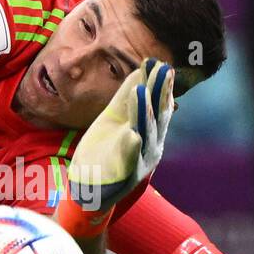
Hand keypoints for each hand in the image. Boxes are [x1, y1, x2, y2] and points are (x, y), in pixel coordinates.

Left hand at [56, 58, 174, 235]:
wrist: (90, 189)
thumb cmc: (104, 152)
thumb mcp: (114, 121)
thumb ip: (126, 98)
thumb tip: (139, 71)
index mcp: (150, 133)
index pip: (159, 106)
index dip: (162, 86)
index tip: (163, 65)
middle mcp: (150, 146)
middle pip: (157, 117)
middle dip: (159, 93)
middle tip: (162, 70)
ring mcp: (138, 161)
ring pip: (143, 134)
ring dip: (142, 111)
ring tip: (140, 90)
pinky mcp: (123, 175)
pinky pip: (128, 160)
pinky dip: (131, 147)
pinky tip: (132, 135)